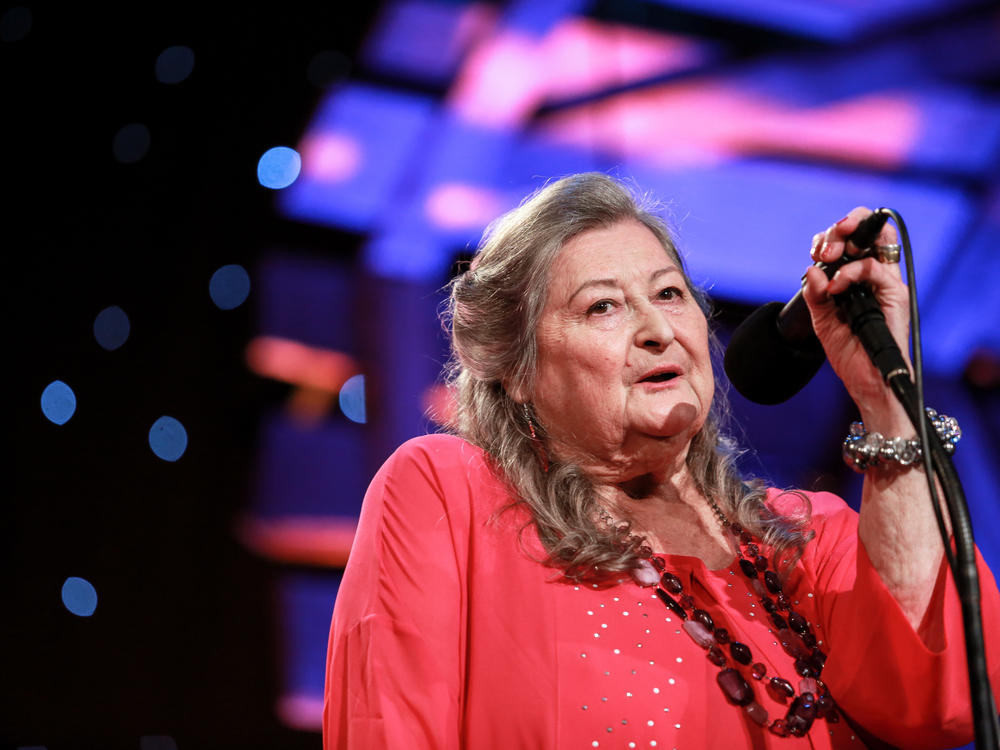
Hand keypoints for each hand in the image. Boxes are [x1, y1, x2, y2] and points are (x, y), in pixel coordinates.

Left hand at [801, 207, 911, 431]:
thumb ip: (816, 295)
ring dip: (848, 239)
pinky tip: (837, 286)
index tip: (815, 251)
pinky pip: (877, 269)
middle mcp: (874, 276)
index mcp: (855, 278)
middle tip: (823, 248)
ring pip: (878, 238)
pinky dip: (853, 272)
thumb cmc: (848, 351)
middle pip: (866, 231)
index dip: (830, 238)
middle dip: (841, 228)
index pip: (848, 242)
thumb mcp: (822, 320)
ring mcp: (886, 283)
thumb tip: (812, 269)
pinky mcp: (896, 295)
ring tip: (828, 257)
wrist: (865, 380)